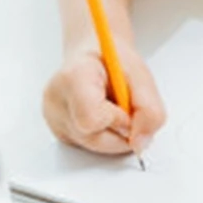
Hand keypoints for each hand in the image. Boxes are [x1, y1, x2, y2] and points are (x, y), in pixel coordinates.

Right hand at [42, 40, 165, 156]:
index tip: (125, 107)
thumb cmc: (114, 61)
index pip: (91, 119)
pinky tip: (102, 117)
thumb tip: (140, 144)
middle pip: (93, 138)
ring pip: (92, 146)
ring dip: (113, 135)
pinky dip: (103, 136)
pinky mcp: (57, 130)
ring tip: (112, 110)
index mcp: (74, 75)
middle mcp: (56, 99)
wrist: (95, 56)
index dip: (117, 120)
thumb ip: (149, 110)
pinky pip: (87, 147)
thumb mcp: (142, 76)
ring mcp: (53, 117)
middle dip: (119, 131)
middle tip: (123, 108)